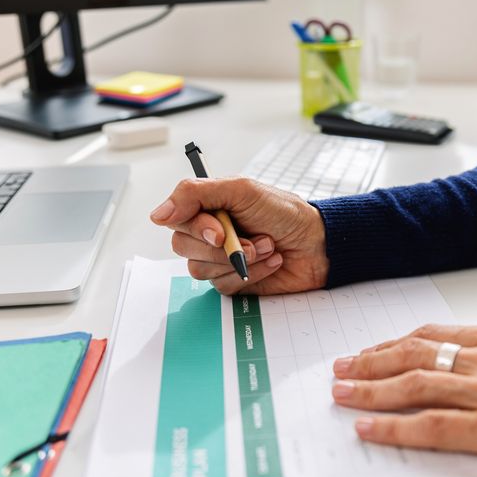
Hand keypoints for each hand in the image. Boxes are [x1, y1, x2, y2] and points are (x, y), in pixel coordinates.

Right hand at [150, 178, 328, 294]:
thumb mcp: (241, 190)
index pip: (176, 218)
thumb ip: (196, 194)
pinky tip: (271, 262)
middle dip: (221, 246)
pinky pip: (223, 285)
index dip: (196, 227)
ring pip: (200, 269)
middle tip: (252, 239)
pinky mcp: (233, 281)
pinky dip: (251, 273)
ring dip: (239, 259)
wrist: (318, 244)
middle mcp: (209, 232)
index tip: (219, 231)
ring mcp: (219, 259)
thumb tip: (158, 214)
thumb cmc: (284, 213)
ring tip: (267, 247)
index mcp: (208, 207)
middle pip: (182, 246)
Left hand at [331, 324, 476, 476]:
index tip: (368, 350)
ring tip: (342, 394)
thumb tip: (465, 367)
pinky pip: (435, 427)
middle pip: (417, 353)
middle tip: (341, 369)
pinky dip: (396, 427)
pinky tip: (371, 428)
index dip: (393, 343)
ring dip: (370, 390)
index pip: (435, 333)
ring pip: (417, 385)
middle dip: (371, 361)